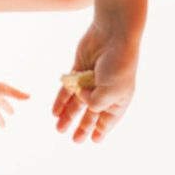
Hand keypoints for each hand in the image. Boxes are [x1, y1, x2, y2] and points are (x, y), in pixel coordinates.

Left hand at [53, 22, 138, 142]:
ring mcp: (91, 79)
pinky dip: (62, 99)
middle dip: (83, 127)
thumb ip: (94, 103)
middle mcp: (105, 90)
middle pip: (92, 113)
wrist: (114, 33)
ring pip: (77, 102)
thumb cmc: (118, 63)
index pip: (109, 118)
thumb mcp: (109, 91)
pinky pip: (68, 87)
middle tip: (75, 140)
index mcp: (119, 98)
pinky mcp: (79, 68)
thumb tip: (81, 101)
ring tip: (59, 128)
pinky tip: (55, 111)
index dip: (101, 130)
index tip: (93, 141)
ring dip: (68, 115)